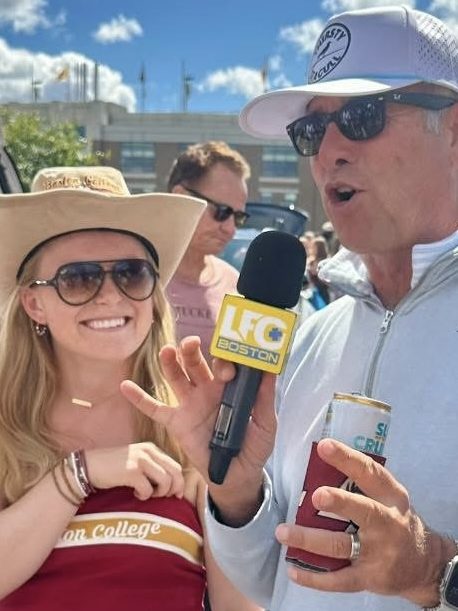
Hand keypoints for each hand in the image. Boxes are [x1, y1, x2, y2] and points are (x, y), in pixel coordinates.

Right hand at [85, 442, 184, 500]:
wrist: (88, 466)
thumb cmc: (114, 467)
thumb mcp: (136, 461)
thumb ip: (152, 466)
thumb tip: (171, 484)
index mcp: (152, 448)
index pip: (176, 465)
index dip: (178, 482)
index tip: (175, 494)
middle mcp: (148, 451)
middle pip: (175, 472)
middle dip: (174, 488)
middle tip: (164, 498)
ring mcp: (140, 460)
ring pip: (165, 481)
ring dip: (159, 493)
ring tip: (148, 495)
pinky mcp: (131, 471)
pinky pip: (148, 489)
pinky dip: (144, 496)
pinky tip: (135, 495)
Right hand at [121, 336, 276, 521]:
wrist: (236, 477)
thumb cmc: (253, 447)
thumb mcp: (265, 425)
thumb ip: (265, 399)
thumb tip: (271, 371)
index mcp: (229, 387)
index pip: (223, 364)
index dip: (224, 361)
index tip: (228, 367)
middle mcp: (207, 390)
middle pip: (196, 363)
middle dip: (192, 351)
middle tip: (192, 343)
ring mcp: (190, 404)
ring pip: (176, 378)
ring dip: (170, 363)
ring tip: (167, 350)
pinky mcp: (176, 422)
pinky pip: (155, 409)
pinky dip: (139, 398)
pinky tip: (125, 386)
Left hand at [276, 439, 454, 606]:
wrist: (424, 564)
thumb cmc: (394, 520)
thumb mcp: (388, 497)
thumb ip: (361, 482)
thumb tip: (318, 460)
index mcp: (391, 496)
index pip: (369, 473)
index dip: (347, 459)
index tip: (323, 446)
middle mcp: (387, 522)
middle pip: (362, 511)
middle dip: (339, 503)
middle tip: (315, 497)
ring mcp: (378, 553)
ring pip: (341, 546)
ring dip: (309, 539)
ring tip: (283, 532)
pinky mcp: (369, 578)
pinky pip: (338, 580)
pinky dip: (314, 578)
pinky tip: (293, 570)